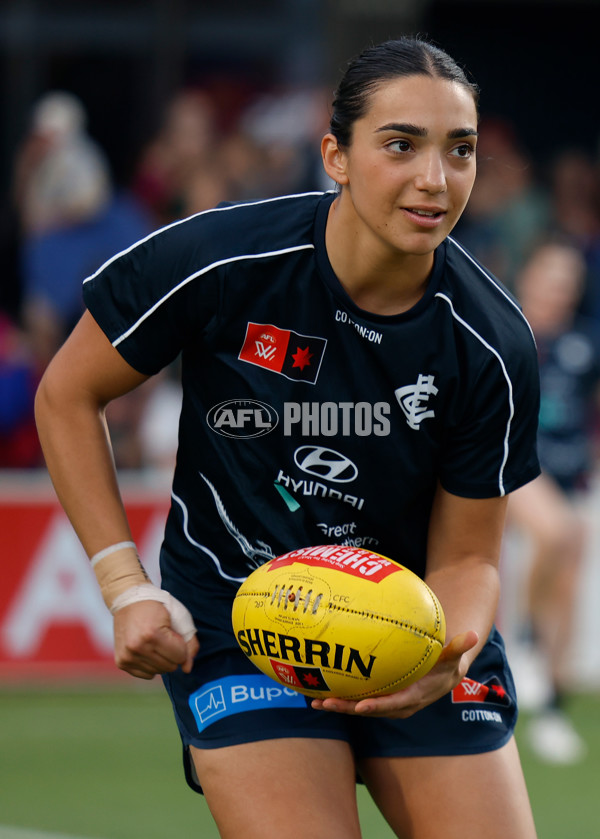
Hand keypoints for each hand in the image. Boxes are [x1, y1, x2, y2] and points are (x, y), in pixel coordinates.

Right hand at [113, 599, 198, 679]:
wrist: (128, 601)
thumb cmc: (156, 607)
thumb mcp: (178, 616)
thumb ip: (189, 642)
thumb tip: (188, 669)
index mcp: (152, 634)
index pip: (180, 656)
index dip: (181, 646)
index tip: (174, 635)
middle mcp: (137, 647)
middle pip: (170, 666)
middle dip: (173, 654)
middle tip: (164, 638)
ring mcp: (127, 656)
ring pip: (159, 672)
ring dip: (162, 660)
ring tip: (155, 643)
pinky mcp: (122, 662)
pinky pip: (147, 675)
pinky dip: (151, 665)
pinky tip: (147, 650)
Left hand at [310, 630, 477, 718]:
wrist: (440, 672)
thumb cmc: (446, 661)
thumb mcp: (453, 656)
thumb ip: (459, 647)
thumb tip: (473, 635)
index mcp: (414, 697)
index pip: (394, 704)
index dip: (378, 706)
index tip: (362, 706)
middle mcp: (397, 704)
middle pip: (370, 709)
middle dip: (347, 708)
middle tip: (326, 703)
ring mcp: (385, 702)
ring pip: (358, 706)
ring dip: (337, 705)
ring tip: (314, 700)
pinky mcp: (377, 696)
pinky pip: (356, 696)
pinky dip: (339, 693)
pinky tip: (317, 687)